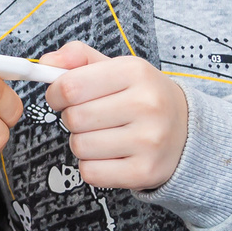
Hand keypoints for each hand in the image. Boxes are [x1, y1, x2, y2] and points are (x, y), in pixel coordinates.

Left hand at [41, 42, 188, 191]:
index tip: (61, 97)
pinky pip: (90, 173)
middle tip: (91, 117)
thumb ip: (77, 58)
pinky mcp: (145, 171)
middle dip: (72, 119)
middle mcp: (146, 105)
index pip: (70, 86)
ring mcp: (149, 141)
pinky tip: (111, 155)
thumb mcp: (117, 68)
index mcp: (135, 72)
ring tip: (104, 135)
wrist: (187, 131)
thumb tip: (44, 64)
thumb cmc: (143, 97)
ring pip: (80, 147)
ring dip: (82, 143)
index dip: (55, 94)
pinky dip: (92, 166)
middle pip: (74, 118)